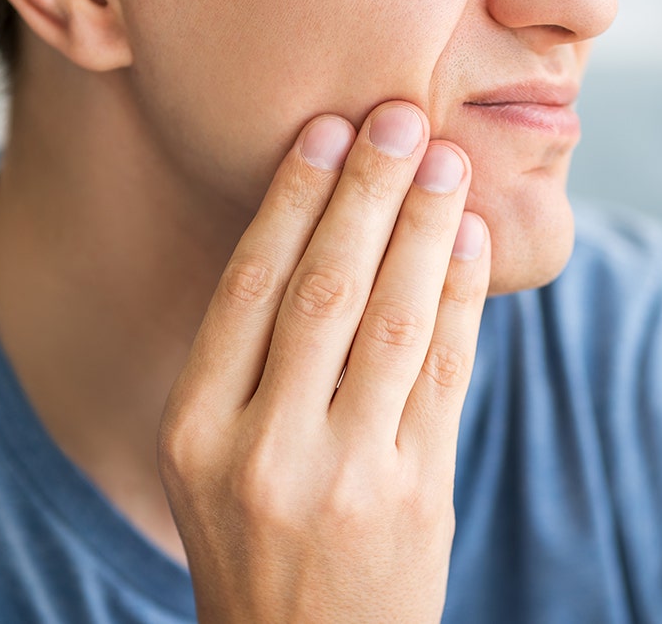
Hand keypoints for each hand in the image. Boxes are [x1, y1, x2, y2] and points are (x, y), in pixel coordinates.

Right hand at [157, 100, 490, 622]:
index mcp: (193, 432)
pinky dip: (461, 299)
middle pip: (322, 290)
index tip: (327, 132)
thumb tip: (320, 239)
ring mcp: (344, 475)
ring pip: (393, 322)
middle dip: (367, 193)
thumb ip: (245, 368)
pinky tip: (468, 242)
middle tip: (400, 118)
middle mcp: (262, 449)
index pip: (247, 289)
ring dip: (425, 230)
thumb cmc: (254, 544)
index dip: (292, 201)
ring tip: (447, 163)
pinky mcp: (417, 494)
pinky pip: (446, 375)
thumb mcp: (206, 463)